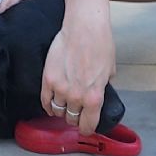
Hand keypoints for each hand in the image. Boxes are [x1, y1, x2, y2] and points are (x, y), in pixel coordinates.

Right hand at [40, 14, 115, 133]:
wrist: (84, 27)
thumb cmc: (100, 44)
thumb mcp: (109, 71)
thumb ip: (102, 88)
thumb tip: (97, 94)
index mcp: (95, 97)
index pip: (88, 125)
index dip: (87, 128)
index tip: (86, 126)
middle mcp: (77, 97)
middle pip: (71, 119)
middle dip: (74, 117)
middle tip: (76, 112)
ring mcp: (60, 89)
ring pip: (58, 111)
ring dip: (62, 110)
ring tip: (64, 104)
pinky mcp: (48, 79)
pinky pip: (45, 101)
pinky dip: (48, 106)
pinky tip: (51, 105)